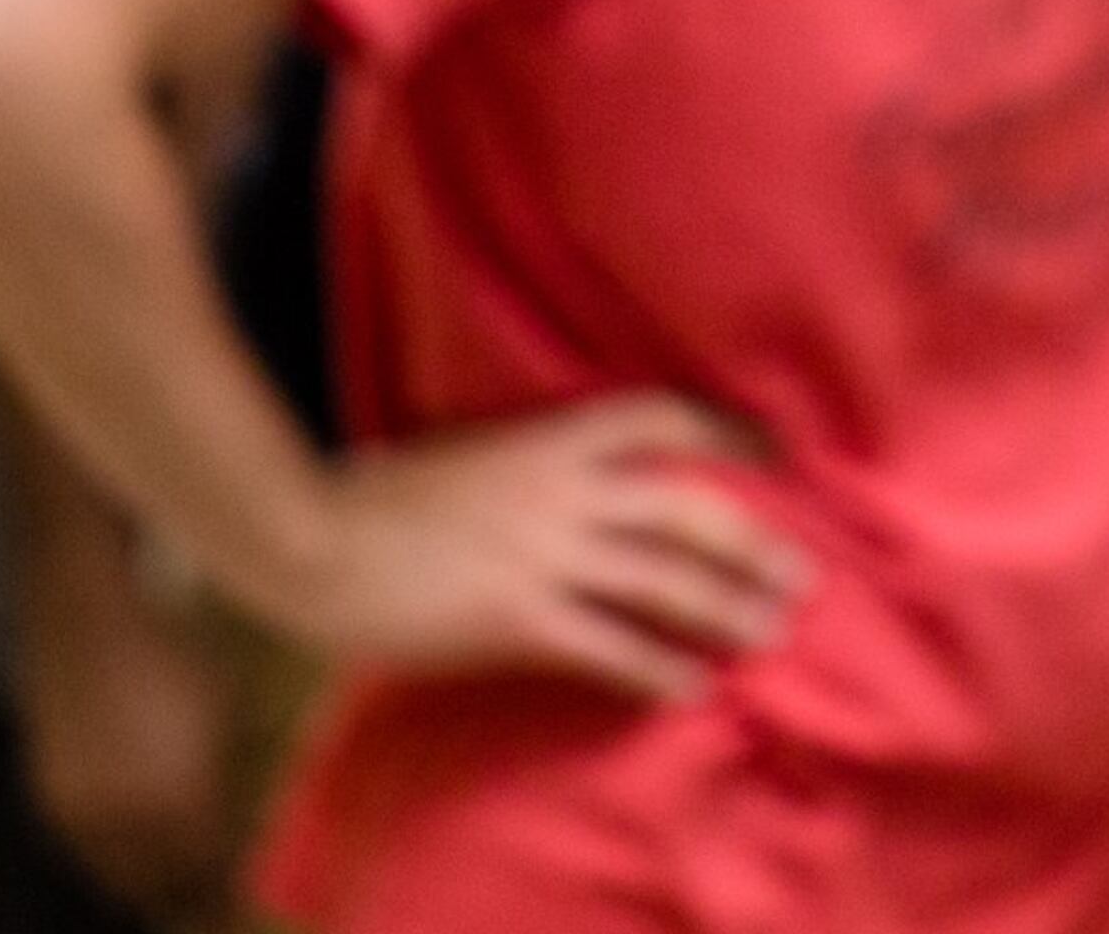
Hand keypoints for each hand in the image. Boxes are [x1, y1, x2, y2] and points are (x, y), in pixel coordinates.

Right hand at [13, 575, 236, 920]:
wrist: (86, 616)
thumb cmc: (171, 652)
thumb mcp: (223, 713)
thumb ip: (228, 778)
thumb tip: (237, 825)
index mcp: (176, 801)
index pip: (204, 877)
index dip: (225, 895)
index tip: (242, 902)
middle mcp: (123, 820)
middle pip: (158, 888)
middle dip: (188, 898)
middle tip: (211, 903)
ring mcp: (79, 812)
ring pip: (117, 876)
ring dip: (148, 884)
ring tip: (177, 885)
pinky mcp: (49, 797)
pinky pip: (86, 852)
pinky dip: (114, 861)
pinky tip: (134, 854)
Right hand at [275, 394, 805, 699]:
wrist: (307, 538)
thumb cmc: (371, 495)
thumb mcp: (460, 454)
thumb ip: (519, 461)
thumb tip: (558, 470)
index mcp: (542, 441)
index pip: (657, 418)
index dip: (724, 432)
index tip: (775, 451)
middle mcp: (556, 493)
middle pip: (685, 509)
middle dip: (751, 542)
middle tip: (801, 572)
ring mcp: (540, 556)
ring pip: (662, 580)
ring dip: (725, 608)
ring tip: (770, 632)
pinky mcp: (515, 618)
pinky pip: (608, 647)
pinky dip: (658, 670)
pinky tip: (693, 692)